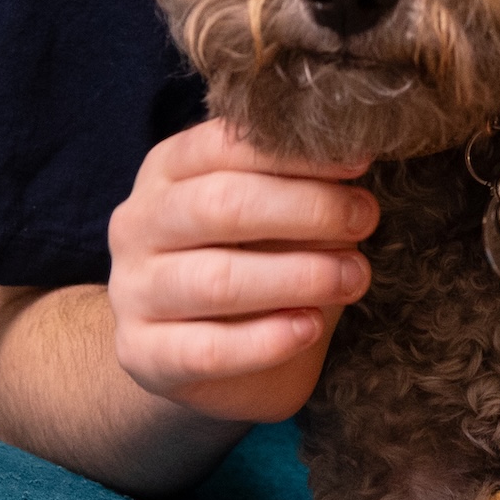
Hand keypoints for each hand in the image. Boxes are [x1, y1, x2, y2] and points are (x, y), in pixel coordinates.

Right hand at [103, 117, 379, 426]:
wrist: (199, 351)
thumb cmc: (252, 261)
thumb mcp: (273, 215)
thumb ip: (297, 187)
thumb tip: (355, 159)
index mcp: (169, 171)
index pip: (224, 145)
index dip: (295, 153)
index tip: (358, 165)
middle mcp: (139, 224)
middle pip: (221, 206)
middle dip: (307, 210)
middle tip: (366, 220)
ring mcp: (133, 291)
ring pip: (215, 280)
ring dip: (299, 277)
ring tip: (354, 277)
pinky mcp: (142, 353)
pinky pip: (207, 349)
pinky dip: (266, 340)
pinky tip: (308, 328)